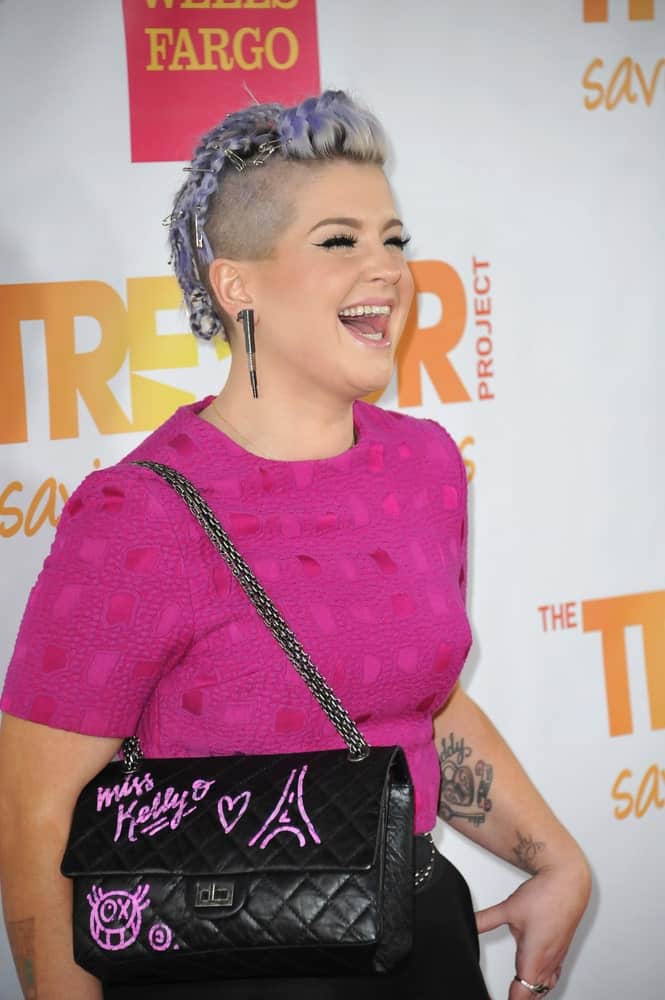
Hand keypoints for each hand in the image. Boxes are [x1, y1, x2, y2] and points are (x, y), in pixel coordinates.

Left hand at [475, 860, 590, 997]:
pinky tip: (538, 978)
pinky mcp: (562, 950)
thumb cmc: (545, 896)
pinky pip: (554, 977)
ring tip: (518, 991)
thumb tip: (469, 923)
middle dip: (519, 999)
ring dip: (531, 992)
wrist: (568, 882)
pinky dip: (543, 983)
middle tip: (503, 995)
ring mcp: (557, 958)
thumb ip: (486, 920)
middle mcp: (547, 963)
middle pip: (533, 996)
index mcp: (534, 959)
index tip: (494, 999)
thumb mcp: (508, 908)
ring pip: (545, 988)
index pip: (521, 996)